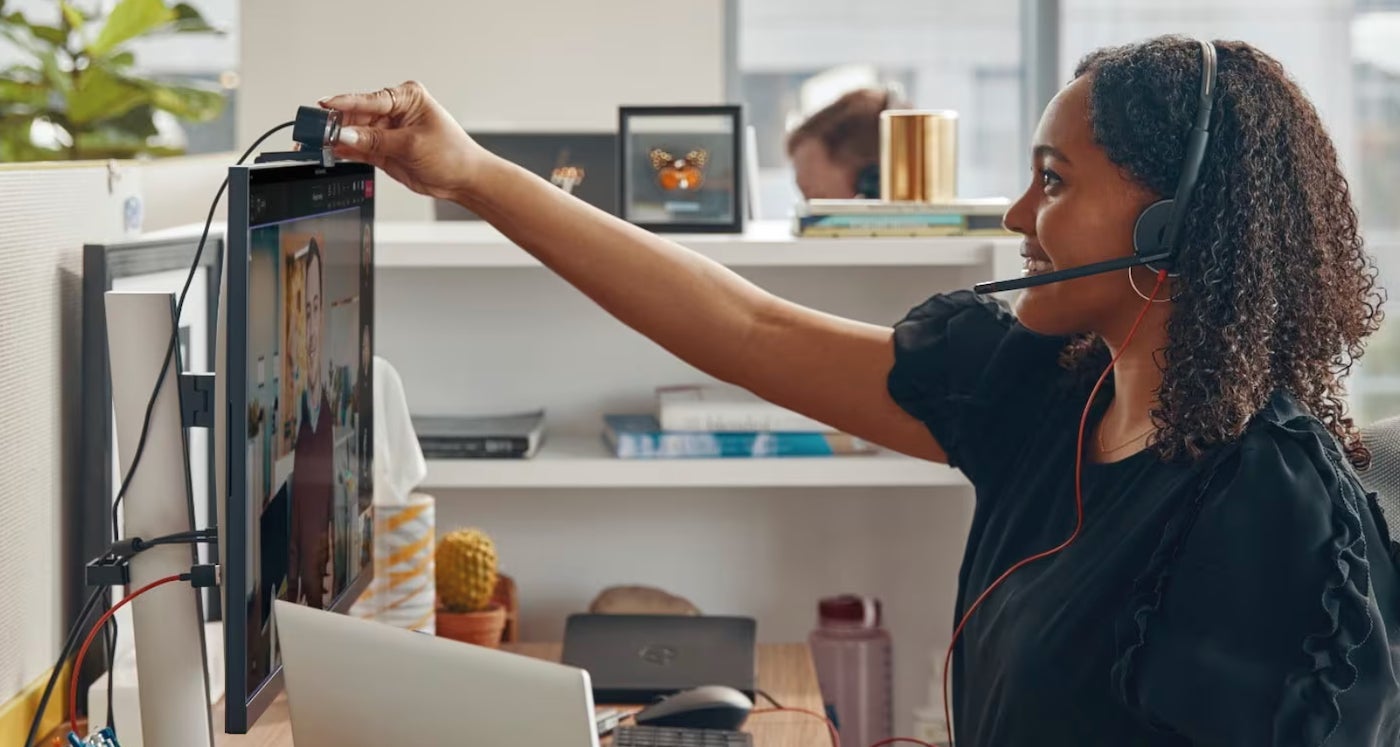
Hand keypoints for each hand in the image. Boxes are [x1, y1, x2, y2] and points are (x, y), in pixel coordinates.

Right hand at [320, 81, 486, 200]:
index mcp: (407, 97)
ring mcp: (387, 131)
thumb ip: (376, 141)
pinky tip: (330, 153)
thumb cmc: (452, 154)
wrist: (464, 179)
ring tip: (315, 144)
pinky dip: (344, 151)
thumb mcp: (412, 145)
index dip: (343, 103)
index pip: (369, 99)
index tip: (323, 106)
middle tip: (313, 132)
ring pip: (353, 133)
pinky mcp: (383, 149)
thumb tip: (346, 135)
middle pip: (356, 115)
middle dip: (334, 125)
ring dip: (335, 139)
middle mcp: (394, 111)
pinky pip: (357, 148)